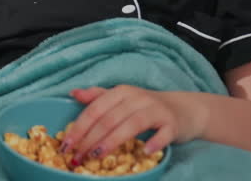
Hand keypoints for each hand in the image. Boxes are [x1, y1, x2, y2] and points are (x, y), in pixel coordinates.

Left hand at [62, 86, 202, 165]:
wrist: (184, 109)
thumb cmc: (147, 107)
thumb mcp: (122, 98)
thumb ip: (98, 97)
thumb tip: (73, 93)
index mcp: (121, 93)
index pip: (95, 109)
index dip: (79, 127)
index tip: (66, 145)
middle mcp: (137, 98)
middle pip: (109, 118)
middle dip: (90, 139)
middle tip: (78, 157)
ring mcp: (155, 110)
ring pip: (131, 124)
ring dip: (112, 141)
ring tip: (98, 155)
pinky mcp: (172, 123)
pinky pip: (163, 133)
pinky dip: (154, 142)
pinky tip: (144, 152)